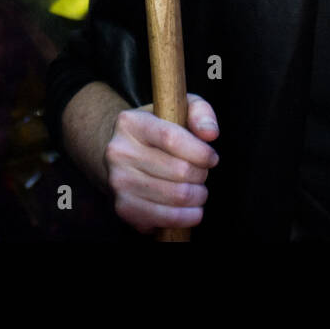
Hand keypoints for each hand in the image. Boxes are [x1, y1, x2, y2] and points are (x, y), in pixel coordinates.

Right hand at [103, 93, 218, 232]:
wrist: (124, 156)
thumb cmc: (159, 131)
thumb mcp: (179, 109)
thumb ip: (200, 112)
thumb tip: (210, 133)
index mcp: (130, 123)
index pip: (171, 138)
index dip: (200, 151)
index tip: (212, 157)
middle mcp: (118, 152)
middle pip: (178, 170)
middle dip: (201, 175)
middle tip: (202, 173)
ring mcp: (118, 182)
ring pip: (176, 196)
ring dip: (198, 196)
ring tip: (198, 190)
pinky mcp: (123, 208)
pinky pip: (166, 219)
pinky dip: (187, 217)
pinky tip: (191, 209)